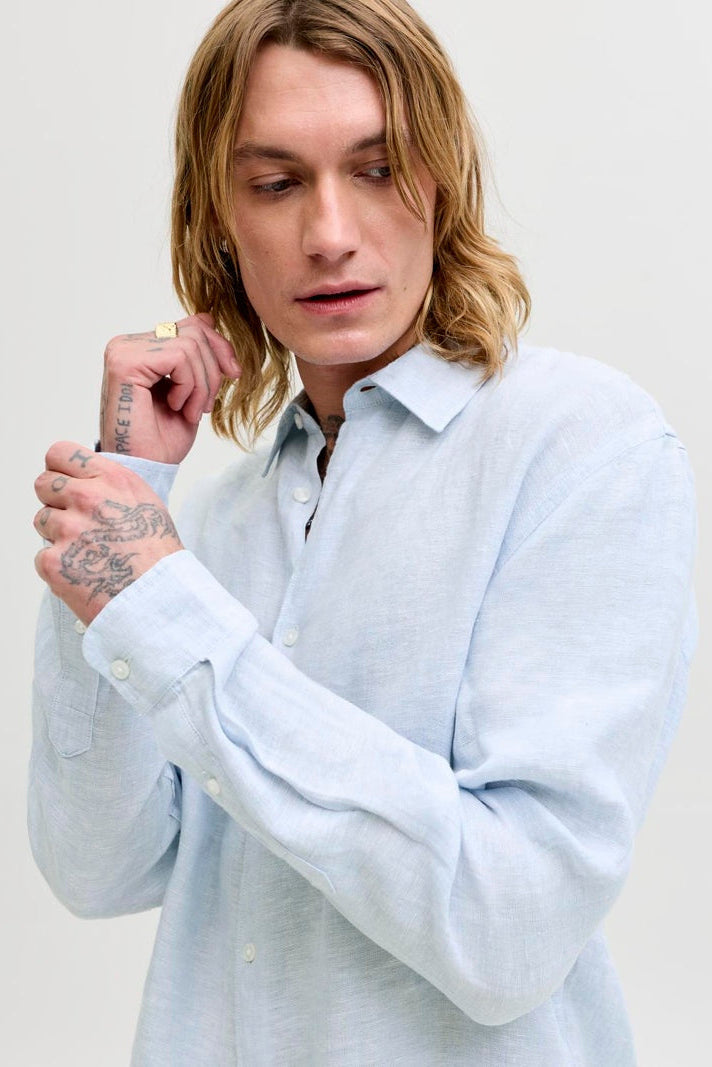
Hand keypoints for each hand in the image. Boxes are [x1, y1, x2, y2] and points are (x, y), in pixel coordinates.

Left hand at [34, 442, 182, 624]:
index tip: (66, 482)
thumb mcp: (145, 503)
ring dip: (58, 534)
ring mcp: (68, 530)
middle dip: (55, 501)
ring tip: (89, 552)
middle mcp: (87, 498)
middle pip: (43, 484)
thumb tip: (81, 481)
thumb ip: (110, 486)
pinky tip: (85, 572)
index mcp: (112, 479)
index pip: (59, 453)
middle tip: (76, 522)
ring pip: (41, 520)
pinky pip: (42, 555)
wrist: (159, 598)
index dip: (59, 469)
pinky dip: (58, 565)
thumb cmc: (157, 555)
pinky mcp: (54, 561)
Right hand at [99, 312, 240, 463]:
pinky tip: (177, 407)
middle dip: (213, 370)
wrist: (145, 469)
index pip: (191, 325)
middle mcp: (127, 344)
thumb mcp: (191, 389)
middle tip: (206, 406)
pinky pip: (179, 357)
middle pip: (194, 330)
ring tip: (190, 411)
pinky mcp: (124, 363)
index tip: (233, 374)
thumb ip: (194, 355)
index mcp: (141, 348)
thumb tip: (208, 317)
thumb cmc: (162, 439)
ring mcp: (123, 351)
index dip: (219, 347)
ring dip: (202, 385)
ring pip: (190, 344)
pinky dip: (190, 386)